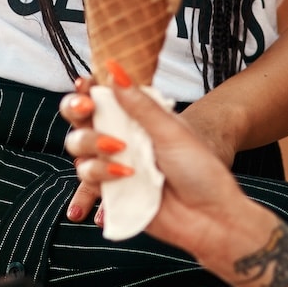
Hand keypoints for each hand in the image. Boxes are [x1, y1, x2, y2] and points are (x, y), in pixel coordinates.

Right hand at [60, 81, 238, 224]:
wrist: (209, 216)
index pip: (102, 99)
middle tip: (87, 109)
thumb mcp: (172, 131)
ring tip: (123, 161)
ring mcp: (114, 168)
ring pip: (79, 152)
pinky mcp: (113, 194)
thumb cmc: (199, 170)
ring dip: (93, 149)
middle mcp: (121, 141)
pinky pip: (89, 183)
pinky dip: (99, 178)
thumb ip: (140, 105)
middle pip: (80, 122)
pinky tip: (122, 178)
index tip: (84, 84)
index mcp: (137, 120)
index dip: (86, 90)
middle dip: (78, 113)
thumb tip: (114, 70)